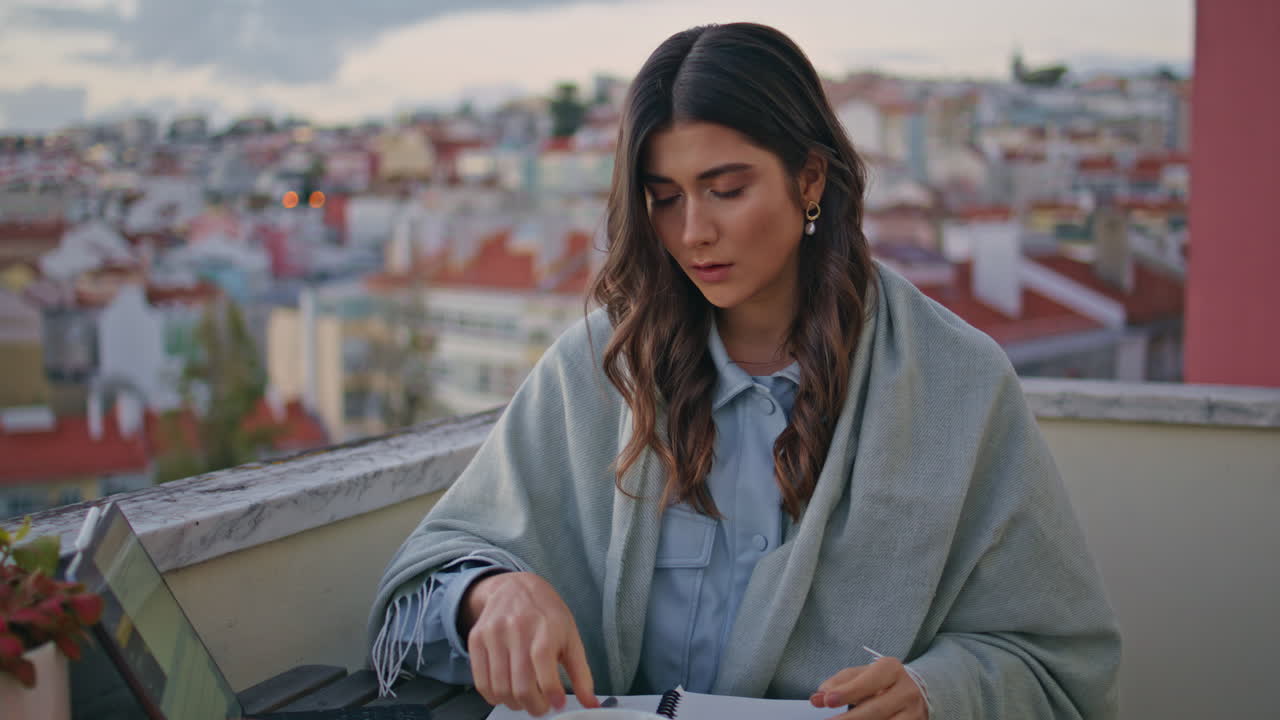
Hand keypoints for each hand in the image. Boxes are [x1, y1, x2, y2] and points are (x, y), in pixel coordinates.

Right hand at [462, 571, 599, 715]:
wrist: (515, 588)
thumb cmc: (547, 615)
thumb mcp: (571, 637)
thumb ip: (581, 674)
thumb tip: (592, 704)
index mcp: (545, 627)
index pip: (544, 666)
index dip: (551, 693)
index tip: (558, 704)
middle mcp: (517, 629)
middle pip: (521, 685)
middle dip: (534, 706)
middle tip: (541, 707)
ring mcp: (494, 634)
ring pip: (500, 688)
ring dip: (514, 704)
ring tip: (524, 699)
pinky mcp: (476, 639)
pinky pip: (481, 682)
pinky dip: (494, 697)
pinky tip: (506, 693)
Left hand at [809, 656, 926, 719]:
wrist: (916, 691)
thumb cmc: (881, 682)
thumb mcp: (861, 675)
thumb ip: (838, 684)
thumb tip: (817, 698)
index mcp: (892, 669)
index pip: (869, 681)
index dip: (848, 692)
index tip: (827, 701)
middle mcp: (907, 690)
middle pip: (875, 709)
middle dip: (849, 718)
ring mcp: (914, 712)